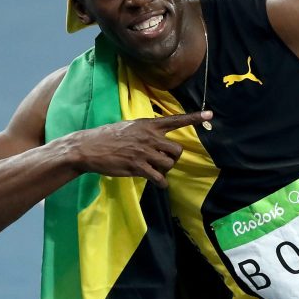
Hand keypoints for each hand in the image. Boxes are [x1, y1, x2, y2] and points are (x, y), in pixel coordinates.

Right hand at [67, 110, 212, 187]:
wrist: (88, 147)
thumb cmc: (108, 137)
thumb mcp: (130, 126)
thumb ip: (147, 131)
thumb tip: (159, 139)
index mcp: (148, 125)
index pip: (176, 120)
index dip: (194, 118)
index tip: (210, 114)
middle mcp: (149, 137)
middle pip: (177, 150)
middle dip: (173, 158)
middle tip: (162, 161)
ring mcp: (144, 152)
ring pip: (169, 164)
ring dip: (165, 170)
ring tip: (154, 170)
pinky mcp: (138, 166)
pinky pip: (159, 178)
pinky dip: (161, 183)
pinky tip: (158, 184)